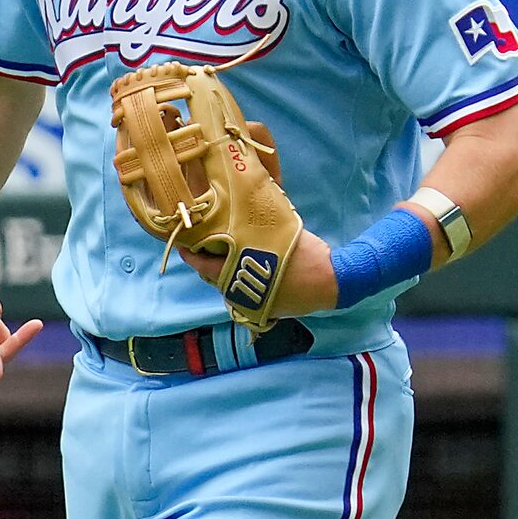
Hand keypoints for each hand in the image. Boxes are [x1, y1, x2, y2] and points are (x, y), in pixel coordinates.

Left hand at [185, 228, 336, 319]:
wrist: (332, 281)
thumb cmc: (306, 255)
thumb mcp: (279, 234)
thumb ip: (256, 228)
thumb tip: (242, 208)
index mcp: (240, 274)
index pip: (205, 266)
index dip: (192, 255)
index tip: (185, 244)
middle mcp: (240, 293)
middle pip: (212, 278)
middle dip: (207, 262)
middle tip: (203, 246)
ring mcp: (250, 304)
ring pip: (226, 288)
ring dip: (223, 273)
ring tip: (224, 256)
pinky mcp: (261, 311)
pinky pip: (241, 296)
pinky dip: (239, 283)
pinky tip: (244, 271)